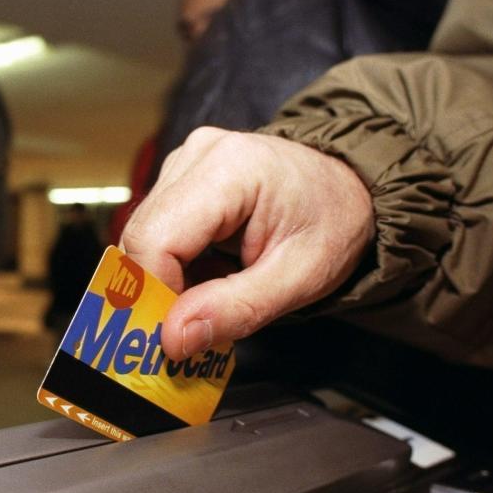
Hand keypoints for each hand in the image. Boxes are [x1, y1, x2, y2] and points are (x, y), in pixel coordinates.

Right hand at [121, 128, 374, 360]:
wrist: (351, 185)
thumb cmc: (333, 222)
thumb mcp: (299, 279)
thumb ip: (236, 309)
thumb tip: (173, 338)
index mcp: (231, 168)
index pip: (157, 238)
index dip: (156, 294)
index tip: (176, 336)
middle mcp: (199, 154)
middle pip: (142, 236)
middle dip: (158, 293)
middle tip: (191, 330)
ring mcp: (187, 161)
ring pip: (144, 236)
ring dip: (167, 280)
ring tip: (214, 295)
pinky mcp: (182, 175)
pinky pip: (157, 230)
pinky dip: (174, 265)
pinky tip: (210, 274)